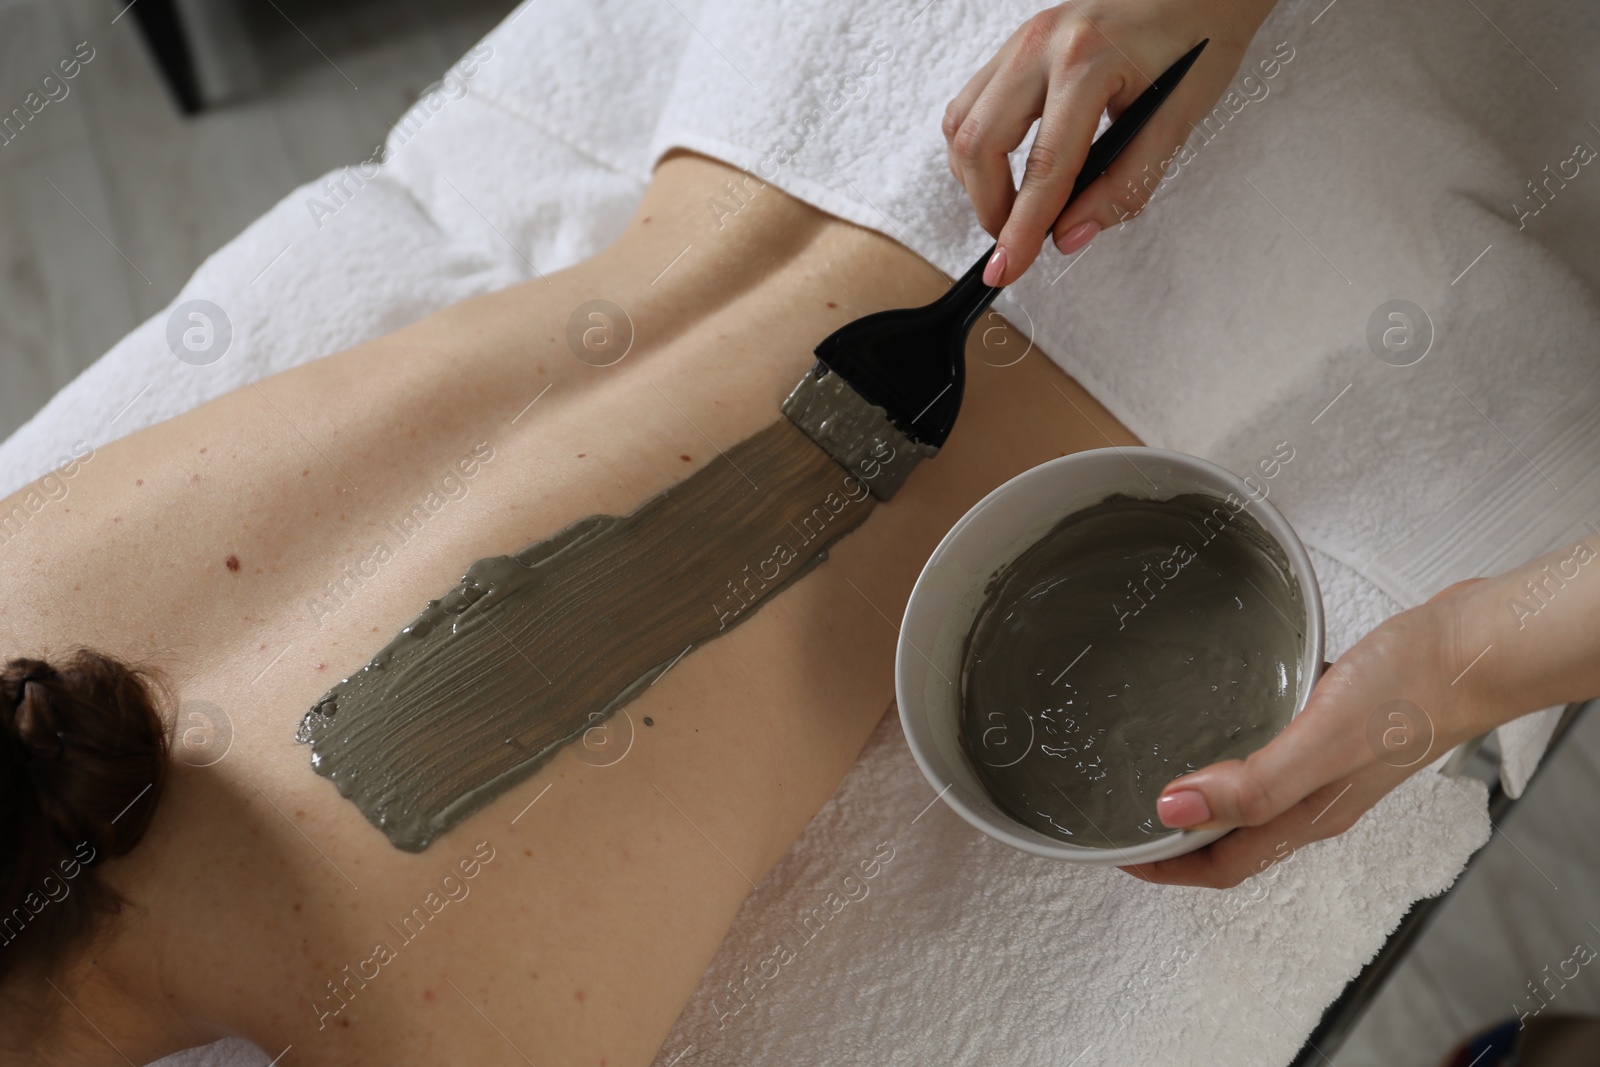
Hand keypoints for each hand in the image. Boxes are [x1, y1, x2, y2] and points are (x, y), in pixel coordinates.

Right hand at [942, 0, 1279, 285]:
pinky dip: (977, 150)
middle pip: (979, 145)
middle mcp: (1039, 46)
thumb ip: (1125, 185)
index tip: (1008, 269)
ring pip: (960, 126)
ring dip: (976, 180)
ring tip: (1013, 207)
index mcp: (1087, 62)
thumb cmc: (1196, 43)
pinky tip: (1007, 168)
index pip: (1044, 166)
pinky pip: (968, 106)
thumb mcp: (1176, 122)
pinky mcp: (1011, 47)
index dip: (1022, 229)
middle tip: (1016, 240)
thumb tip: (1070, 236)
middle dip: (990, 208)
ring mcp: (1018, 42)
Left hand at [1124, 578, 1506, 888]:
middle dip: (1176, 834)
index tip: (1117, 852)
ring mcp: (1329, 761)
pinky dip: (1241, 738)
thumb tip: (1173, 812)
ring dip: (1205, 789)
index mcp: (1307, 816)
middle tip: (1121, 810)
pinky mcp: (1338, 721)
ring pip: (1252, 790)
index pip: (1222, 864)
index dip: (1166, 866)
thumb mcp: (1321, 740)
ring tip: (1155, 761)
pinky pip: (1276, 743)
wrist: (1477, 646)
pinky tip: (1225, 704)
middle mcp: (1316, 797)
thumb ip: (1253, 782)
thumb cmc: (1409, 691)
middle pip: (1233, 836)